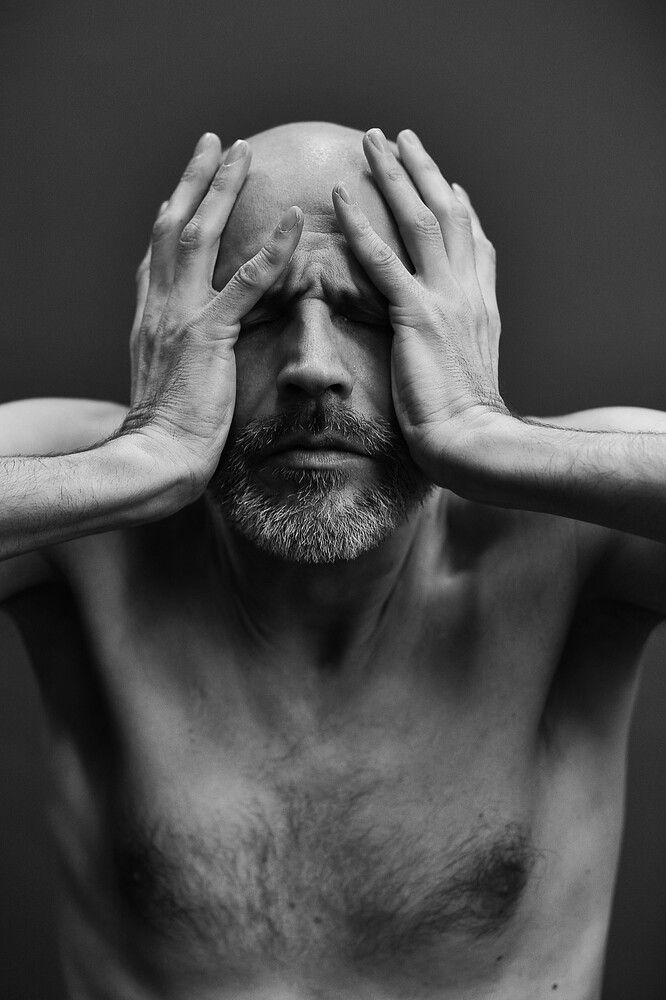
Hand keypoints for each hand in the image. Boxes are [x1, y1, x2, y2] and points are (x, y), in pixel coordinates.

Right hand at [126, 132, 303, 496]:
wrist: (157, 456)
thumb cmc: (168, 430)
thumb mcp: (166, 380)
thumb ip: (177, 351)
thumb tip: (192, 347)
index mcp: (149, 317)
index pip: (157, 255)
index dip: (170, 217)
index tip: (182, 191)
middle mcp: (158, 305)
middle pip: (172, 226)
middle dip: (193, 180)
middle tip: (213, 143)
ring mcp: (180, 315)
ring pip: (198, 235)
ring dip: (220, 188)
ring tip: (240, 153)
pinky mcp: (208, 334)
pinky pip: (245, 282)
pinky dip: (272, 248)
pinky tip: (294, 219)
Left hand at [332, 127, 505, 486]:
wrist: (472, 441)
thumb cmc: (465, 420)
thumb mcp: (470, 373)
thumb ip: (459, 343)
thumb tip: (448, 338)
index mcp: (482, 306)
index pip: (475, 244)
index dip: (461, 209)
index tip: (449, 183)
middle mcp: (469, 292)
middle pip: (450, 214)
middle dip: (425, 171)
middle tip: (401, 137)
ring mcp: (447, 299)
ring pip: (422, 221)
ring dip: (396, 176)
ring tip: (373, 141)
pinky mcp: (418, 316)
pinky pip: (384, 260)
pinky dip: (362, 224)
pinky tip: (342, 194)